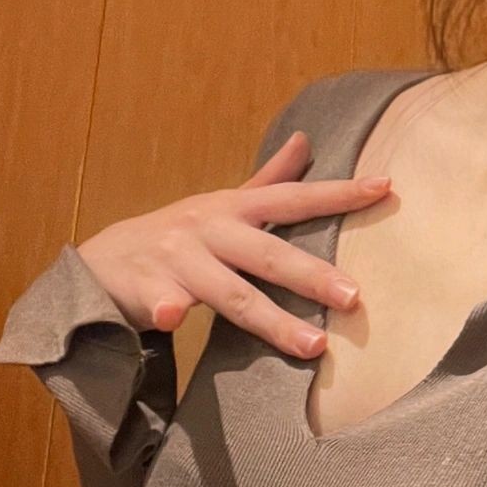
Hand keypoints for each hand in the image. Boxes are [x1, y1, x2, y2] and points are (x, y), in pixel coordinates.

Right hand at [74, 130, 393, 357]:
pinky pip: (158, 302)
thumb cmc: (179, 236)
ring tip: (315, 346)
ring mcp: (176, 260)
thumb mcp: (223, 204)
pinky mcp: (144, 289)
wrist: (100, 263)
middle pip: (268, 254)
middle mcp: (209, 230)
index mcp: (232, 209)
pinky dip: (165, 310)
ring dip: (272, 318)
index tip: (385, 187)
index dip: (338, 192)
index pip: (293, 198)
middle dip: (312, 274)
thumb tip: (305, 140)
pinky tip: (174, 319)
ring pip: (230, 293)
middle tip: (355, 297)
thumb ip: (268, 180)